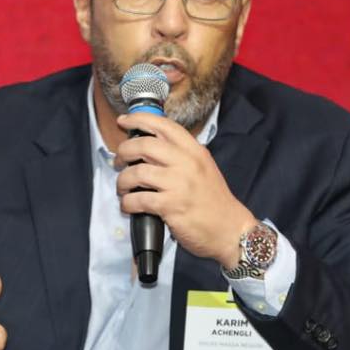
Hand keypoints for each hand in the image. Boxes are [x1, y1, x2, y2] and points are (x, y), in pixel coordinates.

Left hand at [114, 113, 257, 269]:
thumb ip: (180, 156)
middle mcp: (187, 163)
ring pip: (136, 172)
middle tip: (118, 162)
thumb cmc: (213, 201)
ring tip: (123, 188)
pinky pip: (138, 199)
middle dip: (123, 152)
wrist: (230, 229)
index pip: (164, 125)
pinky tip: (128, 206)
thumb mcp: (203, 168)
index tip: (123, 121)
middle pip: (144, 145)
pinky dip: (127, 203)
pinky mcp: (171, 206)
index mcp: (194, 151)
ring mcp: (179, 184)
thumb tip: (148, 149)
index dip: (139, 119)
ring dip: (122, 181)